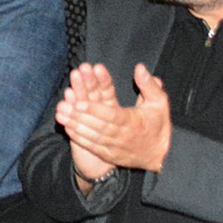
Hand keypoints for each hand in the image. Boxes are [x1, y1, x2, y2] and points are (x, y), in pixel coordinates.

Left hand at [55, 62, 171, 178]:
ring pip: (93, 137)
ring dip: (76, 127)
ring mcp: (116, 148)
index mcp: (134, 122)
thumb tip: (140, 68)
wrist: (161, 155)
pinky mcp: (110, 155)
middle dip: (80, 117)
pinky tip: (68, 129)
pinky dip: (80, 139)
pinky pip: (93, 147)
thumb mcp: (159, 102)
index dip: (95, 110)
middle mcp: (123, 136)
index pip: (112, 116)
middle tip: (65, 106)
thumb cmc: (158, 125)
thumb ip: (149, 85)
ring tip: (61, 116)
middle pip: (99, 126)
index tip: (80, 102)